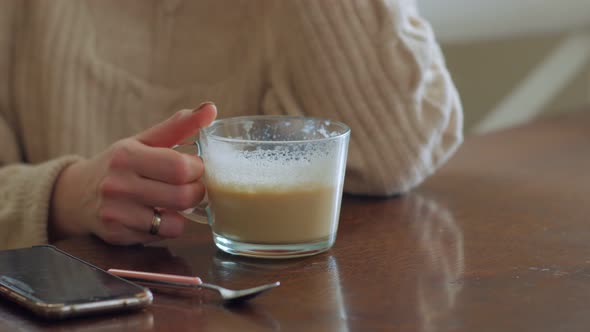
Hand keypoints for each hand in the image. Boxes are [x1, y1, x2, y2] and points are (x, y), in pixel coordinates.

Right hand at [49, 103, 216, 244]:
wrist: (76, 193)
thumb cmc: (119, 164)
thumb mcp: (144, 141)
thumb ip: (179, 125)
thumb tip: (211, 108)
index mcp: (127, 155)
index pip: (180, 167)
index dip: (197, 170)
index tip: (194, 167)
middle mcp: (117, 184)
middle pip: (181, 196)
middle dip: (196, 192)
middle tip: (192, 187)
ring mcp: (115, 212)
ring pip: (173, 223)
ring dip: (181, 214)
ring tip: (174, 202)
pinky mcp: (116, 234)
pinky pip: (159, 237)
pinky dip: (164, 228)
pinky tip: (155, 215)